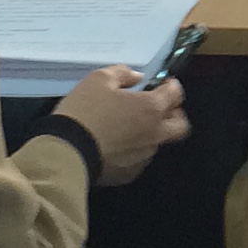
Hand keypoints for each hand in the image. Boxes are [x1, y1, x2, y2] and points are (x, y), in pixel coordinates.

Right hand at [53, 65, 190, 184]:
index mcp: (151, 109)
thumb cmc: (84, 111)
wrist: (66, 152)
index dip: (172, 86)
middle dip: (175, 114)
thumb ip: (122, 73)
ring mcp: (143, 157)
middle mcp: (154, 134)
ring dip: (151, 132)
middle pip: (181, 126)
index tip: (163, 84)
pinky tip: (117, 145)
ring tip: (130, 127)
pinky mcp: (129, 174)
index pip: (176, 95)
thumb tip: (137, 78)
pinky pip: (139, 159)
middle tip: (158, 107)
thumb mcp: (98, 79)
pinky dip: (134, 149)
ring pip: (158, 142)